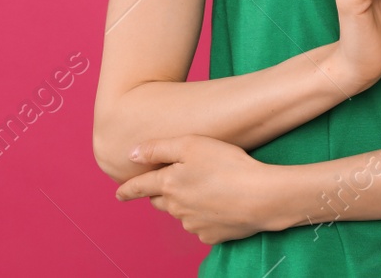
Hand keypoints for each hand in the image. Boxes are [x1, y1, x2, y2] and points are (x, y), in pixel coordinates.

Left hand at [115, 134, 285, 244]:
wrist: (261, 197)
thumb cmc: (228, 165)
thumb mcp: (191, 144)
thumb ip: (158, 148)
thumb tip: (131, 154)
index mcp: (168, 184)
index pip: (140, 187)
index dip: (128, 190)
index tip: (119, 194)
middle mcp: (176, 208)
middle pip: (161, 201)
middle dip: (162, 194)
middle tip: (173, 182)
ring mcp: (193, 224)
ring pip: (181, 213)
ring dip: (186, 203)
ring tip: (208, 188)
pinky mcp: (211, 236)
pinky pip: (201, 225)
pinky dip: (205, 216)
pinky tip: (221, 204)